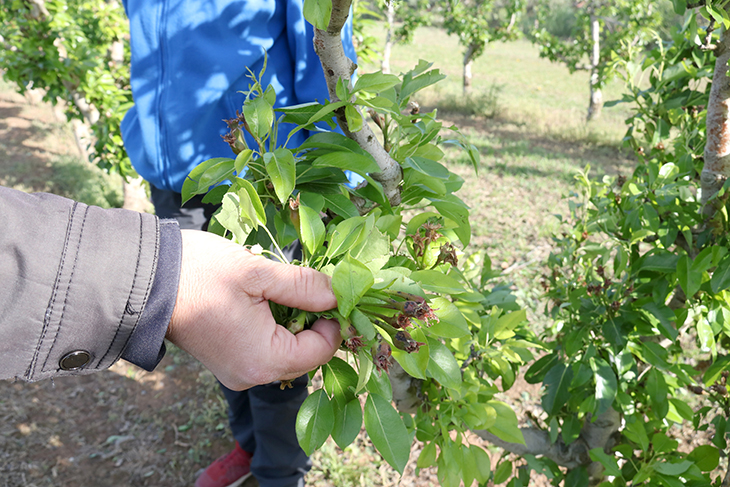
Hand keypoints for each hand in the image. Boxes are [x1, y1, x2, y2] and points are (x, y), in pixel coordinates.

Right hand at [166, 230, 339, 389]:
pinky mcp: (227, 361)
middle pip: (305, 354)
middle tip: (309, 284)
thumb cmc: (199, 273)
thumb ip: (303, 286)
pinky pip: (265, 349)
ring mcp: (237, 371)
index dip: (334, 320)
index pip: (321, 350)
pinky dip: (274, 326)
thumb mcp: (258, 273)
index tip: (332, 290)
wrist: (142, 279)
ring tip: (284, 287)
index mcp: (263, 359)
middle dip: (313, 320)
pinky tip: (266, 299)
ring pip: (286, 350)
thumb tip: (339, 294)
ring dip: (293, 320)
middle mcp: (252, 375)